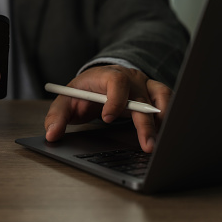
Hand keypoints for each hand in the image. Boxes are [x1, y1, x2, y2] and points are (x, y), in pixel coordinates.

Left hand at [44, 65, 172, 152]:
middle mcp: (129, 77)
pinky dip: (169, 115)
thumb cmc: (82, 92)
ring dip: (162, 120)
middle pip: (141, 97)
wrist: (96, 82)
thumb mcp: (65, 101)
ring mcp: (143, 84)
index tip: (108, 118)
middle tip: (147, 145)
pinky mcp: (153, 92)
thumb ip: (56, 116)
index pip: (116, 82)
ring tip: (161, 142)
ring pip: (160, 98)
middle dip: (144, 123)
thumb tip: (51, 134)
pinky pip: (167, 100)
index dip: (115, 99)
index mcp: (106, 75)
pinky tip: (167, 133)